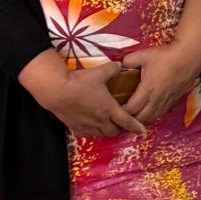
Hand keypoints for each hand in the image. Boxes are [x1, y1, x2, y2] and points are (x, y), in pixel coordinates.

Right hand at [20, 58, 146, 139]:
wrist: (57, 91)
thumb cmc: (80, 82)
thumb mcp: (100, 72)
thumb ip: (112, 69)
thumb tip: (120, 65)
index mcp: (109, 108)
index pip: (127, 121)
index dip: (136, 127)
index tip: (143, 131)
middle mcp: (100, 120)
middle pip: (115, 131)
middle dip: (121, 129)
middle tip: (123, 124)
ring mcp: (87, 125)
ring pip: (102, 134)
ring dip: (108, 131)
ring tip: (110, 125)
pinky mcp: (76, 127)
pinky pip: (88, 133)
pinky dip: (94, 131)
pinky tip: (93, 126)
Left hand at [123, 41, 200, 125]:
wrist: (190, 56)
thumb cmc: (167, 56)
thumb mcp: (144, 55)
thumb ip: (128, 60)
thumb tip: (120, 65)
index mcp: (147, 89)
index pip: (130, 109)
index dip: (120, 113)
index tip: (113, 110)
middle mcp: (156, 99)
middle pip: (140, 119)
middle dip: (129, 121)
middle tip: (120, 118)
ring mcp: (166, 101)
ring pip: (151, 119)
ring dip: (141, 121)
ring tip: (132, 119)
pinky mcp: (173, 100)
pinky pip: (160, 114)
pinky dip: (152, 116)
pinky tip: (148, 113)